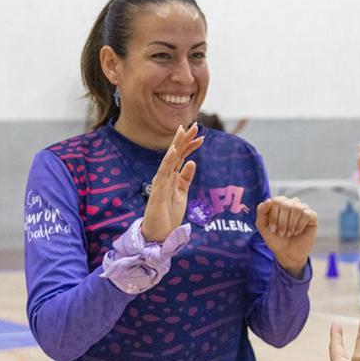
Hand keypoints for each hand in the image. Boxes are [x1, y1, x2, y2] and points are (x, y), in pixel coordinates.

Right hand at [141, 124, 203, 241]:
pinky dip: (169, 161)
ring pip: (169, 159)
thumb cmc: (168, 214)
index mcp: (171, 177)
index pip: (181, 157)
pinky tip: (174, 150)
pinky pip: (164, 173)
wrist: (159, 234)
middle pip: (175, 154)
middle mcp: (164, 176)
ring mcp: (160, 182)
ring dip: (177, 145)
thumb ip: (186, 178)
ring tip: (183, 131)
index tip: (201, 136)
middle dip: (184, 140)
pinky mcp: (158, 191)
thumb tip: (193, 162)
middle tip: (194, 126)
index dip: (190, 146)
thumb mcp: (182, 193)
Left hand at [256, 196, 317, 273]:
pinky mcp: (312, 216)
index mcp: (279, 203)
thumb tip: (269, 200)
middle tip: (281, 233)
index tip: (272, 230)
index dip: (274, 216)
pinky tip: (297, 232)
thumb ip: (261, 211)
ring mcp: (302, 209)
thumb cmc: (275, 239)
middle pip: (286, 204)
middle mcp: (291, 203)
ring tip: (289, 233)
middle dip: (282, 221)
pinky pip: (307, 214)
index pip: (277, 200)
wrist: (287, 253)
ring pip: (297, 208)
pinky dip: (300, 225)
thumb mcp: (263, 226)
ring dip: (291, 224)